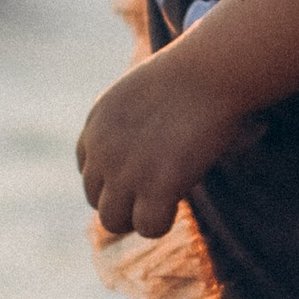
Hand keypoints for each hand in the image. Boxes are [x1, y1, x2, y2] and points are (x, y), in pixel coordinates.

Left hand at [77, 44, 252, 236]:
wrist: (209, 71)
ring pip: (113, 221)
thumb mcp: (146, 92)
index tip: (143, 174)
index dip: (114, 179)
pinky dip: (162, 222)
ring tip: (166, 203)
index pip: (88, 171)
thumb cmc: (193, 74)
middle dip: (124, 202)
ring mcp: (123, 172)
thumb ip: (137, 122)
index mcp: (97, 124)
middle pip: (96, 200)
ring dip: (138, 217)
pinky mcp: (153, 187)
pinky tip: (177, 203)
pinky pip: (148, 227)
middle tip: (158, 193)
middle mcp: (101, 150)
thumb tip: (159, 143)